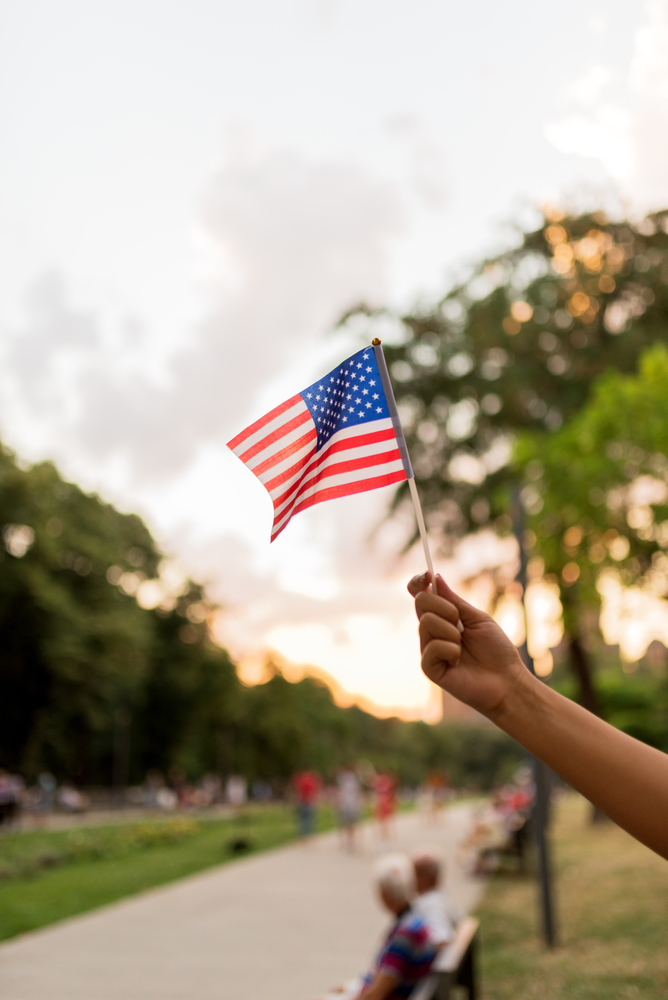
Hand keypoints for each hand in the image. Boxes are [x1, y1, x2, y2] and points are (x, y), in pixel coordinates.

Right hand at [407, 573, 526, 718]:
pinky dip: (450, 650)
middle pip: (421, 602)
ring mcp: (429, 649)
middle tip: (461, 624)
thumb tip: (435, 578)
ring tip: (463, 647)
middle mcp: (432, 632)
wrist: (507, 681)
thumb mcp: (477, 618)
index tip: (427, 574)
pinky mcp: (429, 667)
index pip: (420, 595)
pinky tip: (459, 662)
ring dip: (452, 632)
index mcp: (442, 618)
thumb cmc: (496, 650)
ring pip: (427, 622)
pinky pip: (432, 646)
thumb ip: (454, 600)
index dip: (418, 582)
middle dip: (445, 608)